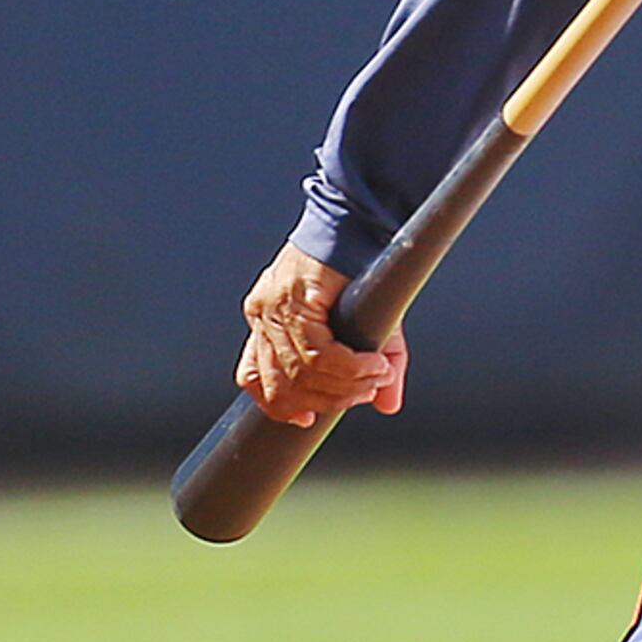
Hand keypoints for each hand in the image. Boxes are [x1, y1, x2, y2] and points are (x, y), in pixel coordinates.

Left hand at [237, 244, 406, 427]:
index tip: (307, 419)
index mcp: (266, 321)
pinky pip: (319, 352)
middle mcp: (262, 315)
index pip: (253, 377)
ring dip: (346, 385)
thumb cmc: (358, 268)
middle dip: (328, 399)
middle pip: (283, 383)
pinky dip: (351, 368)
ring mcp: (273, 307)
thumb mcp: (363, 324)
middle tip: (365, 394)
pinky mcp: (295, 299)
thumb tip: (387, 404)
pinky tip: (373, 367)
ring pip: (302, 372)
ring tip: (376, 379)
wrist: (359, 223)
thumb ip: (370, 367)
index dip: (279, 406)